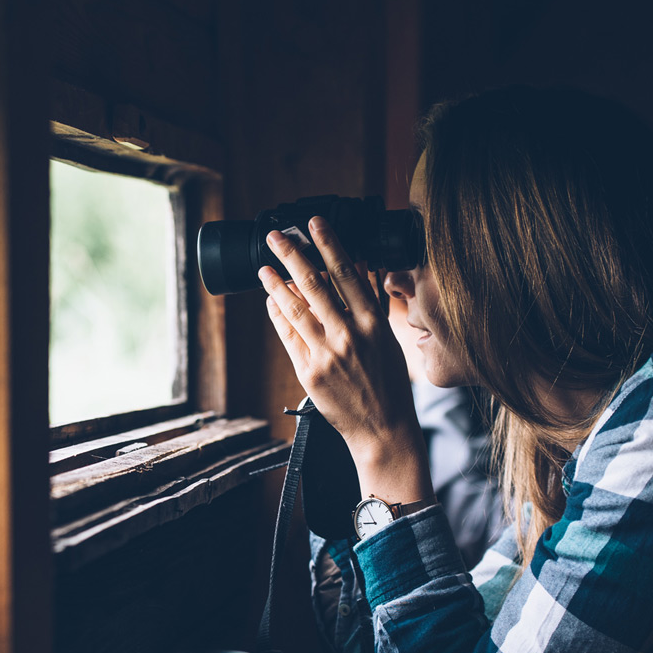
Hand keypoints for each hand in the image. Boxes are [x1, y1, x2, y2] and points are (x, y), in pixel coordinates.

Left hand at [261, 218, 430, 503]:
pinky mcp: (309, 372)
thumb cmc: (388, 383)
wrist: (382, 428)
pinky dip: (277, 316)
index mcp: (373, 323)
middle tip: (276, 236)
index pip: (347, 273)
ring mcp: (327, 354)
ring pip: (296, 310)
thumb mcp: (388, 339)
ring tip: (264, 267)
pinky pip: (288, 336)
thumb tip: (359, 270)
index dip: (328, 245)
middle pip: (315, 286)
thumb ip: (371, 305)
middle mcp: (350, 335)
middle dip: (293, 256)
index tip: (314, 223)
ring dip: (276, 285)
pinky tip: (270, 301)